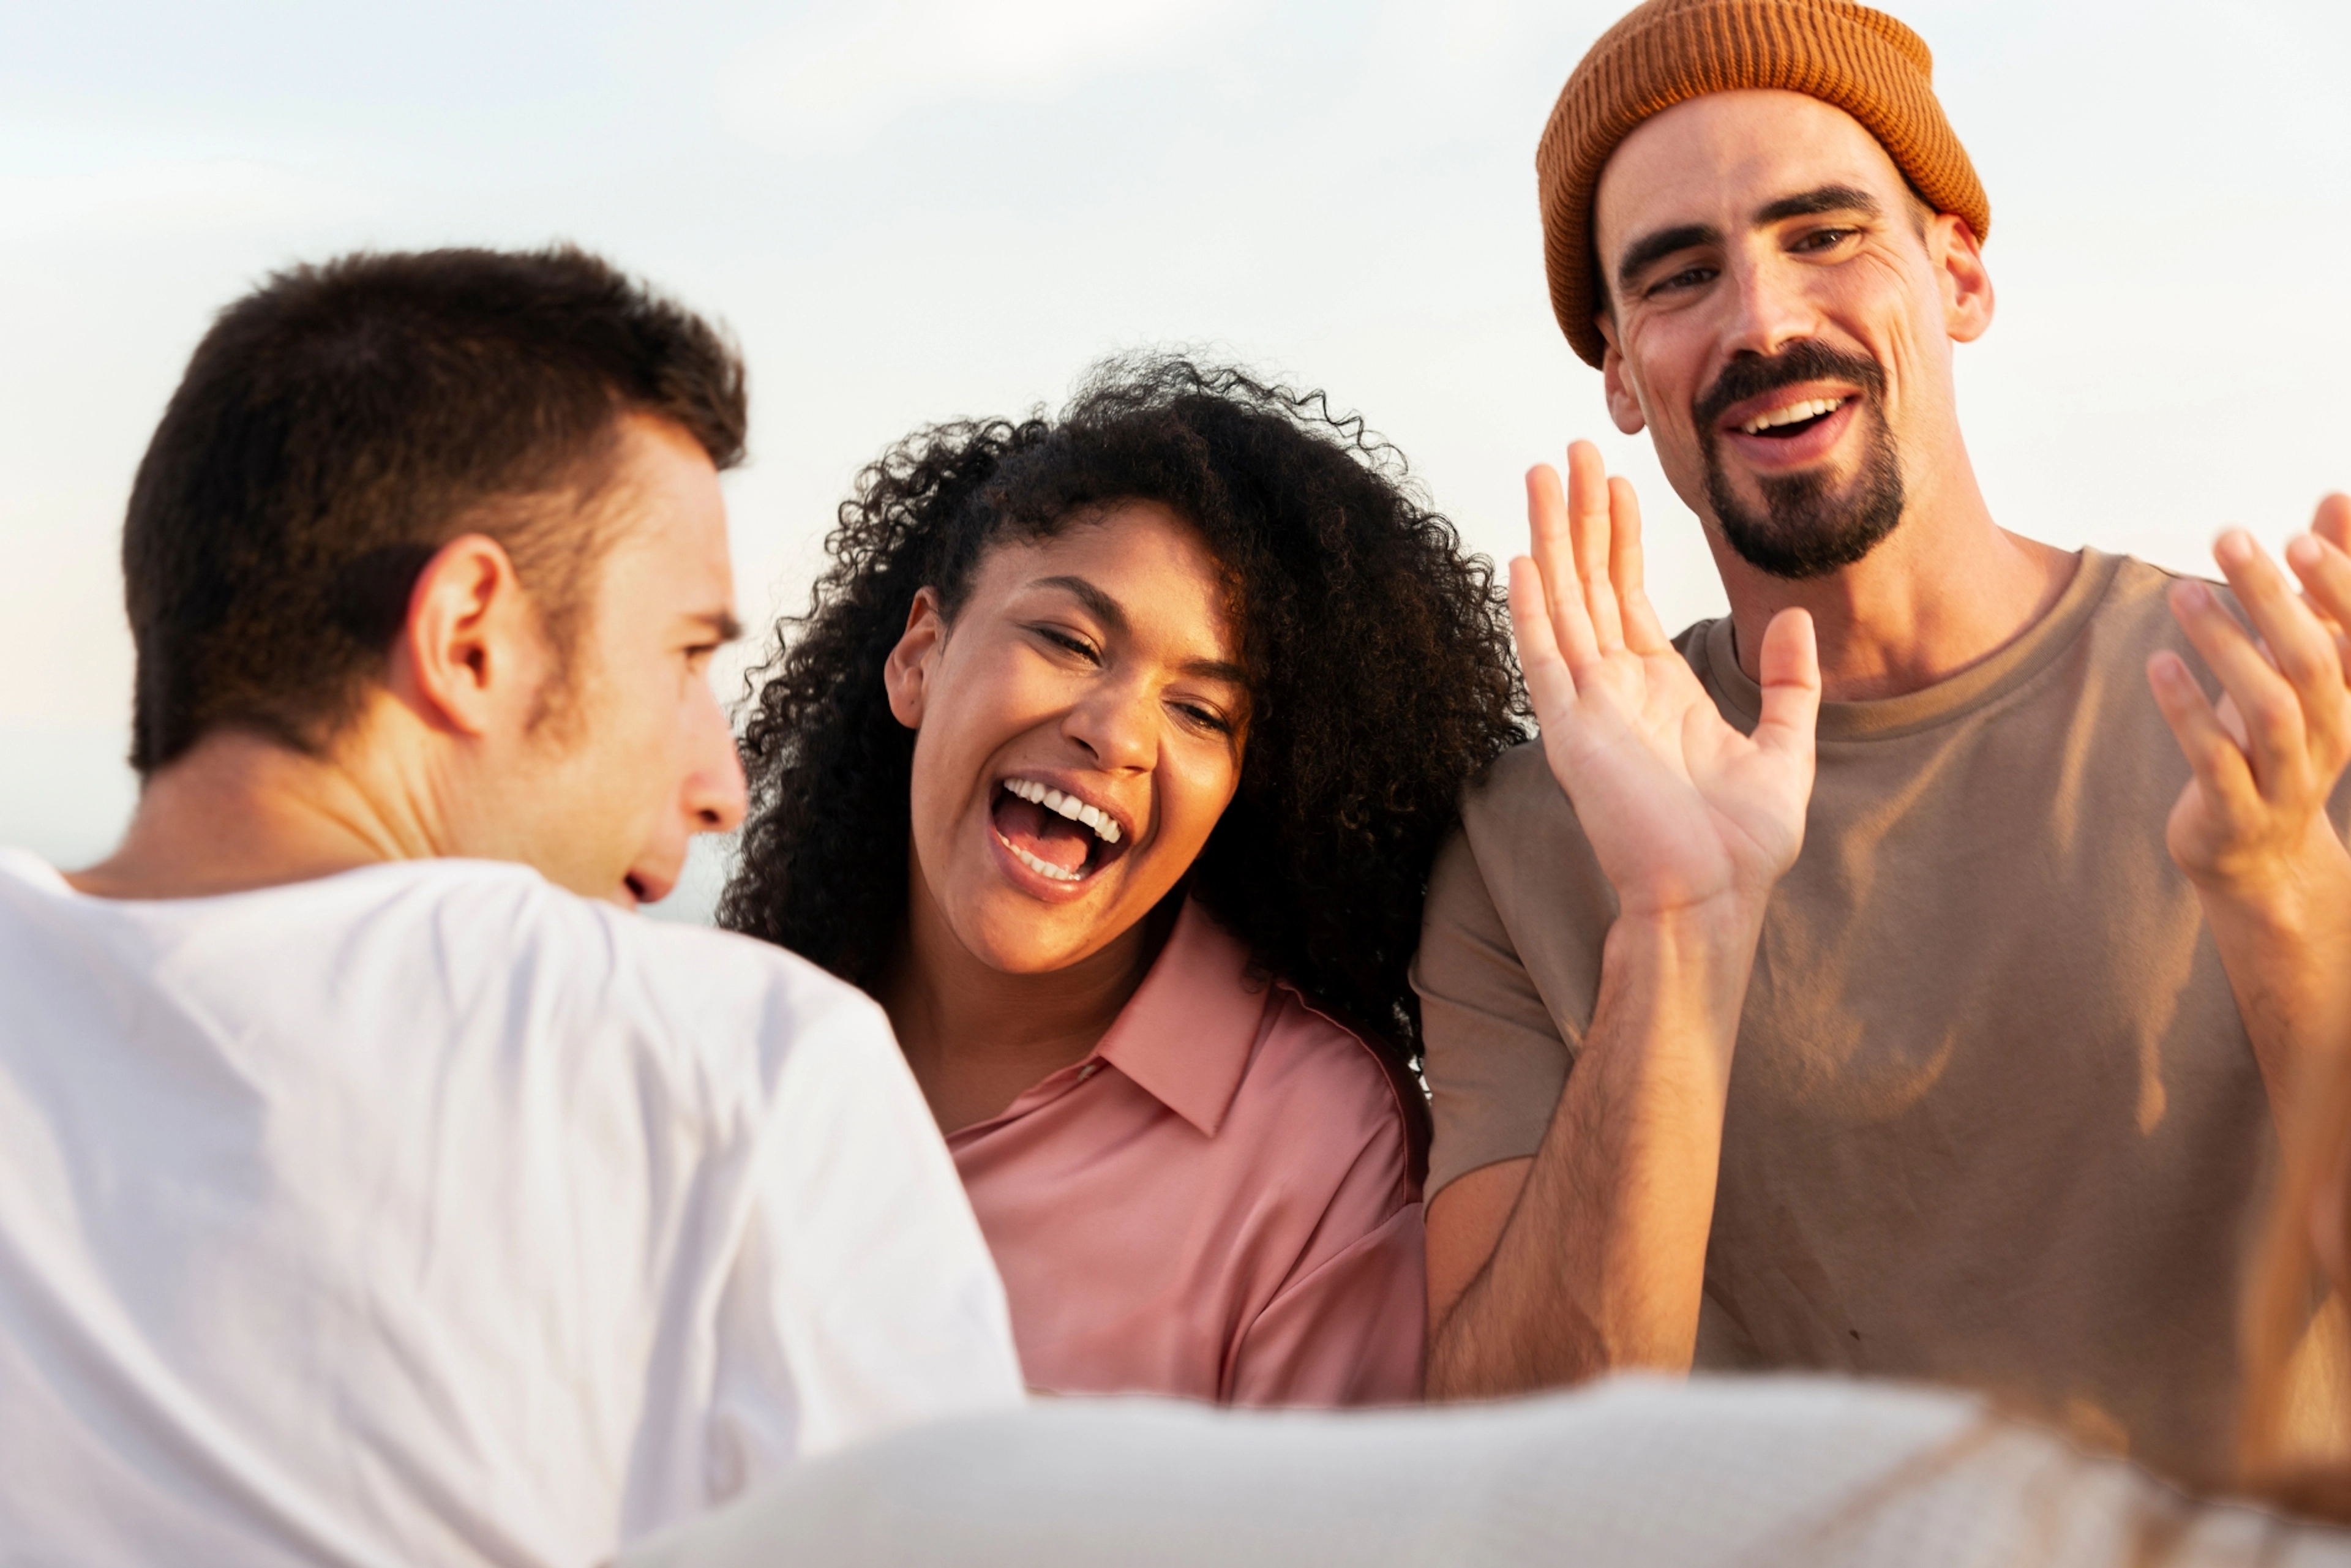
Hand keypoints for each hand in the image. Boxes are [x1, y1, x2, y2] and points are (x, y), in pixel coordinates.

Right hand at [1511, 442, 1820, 926]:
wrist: (1713, 895)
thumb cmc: (1743, 844)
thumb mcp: (1787, 748)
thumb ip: (1789, 684)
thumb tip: (1793, 621)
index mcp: (1658, 690)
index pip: (1627, 596)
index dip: (1619, 536)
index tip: (1616, 481)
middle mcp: (1614, 690)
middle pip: (1588, 583)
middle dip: (1580, 516)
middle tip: (1571, 451)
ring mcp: (1588, 708)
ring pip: (1563, 604)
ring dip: (1552, 540)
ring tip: (1544, 476)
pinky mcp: (1570, 731)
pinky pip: (1544, 659)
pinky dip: (1532, 610)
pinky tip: (1523, 560)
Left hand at [2147, 496, 2350, 910]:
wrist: (2259, 856)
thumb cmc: (2275, 738)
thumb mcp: (2300, 664)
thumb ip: (2318, 590)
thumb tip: (2331, 501)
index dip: (2342, 581)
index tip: (2304, 529)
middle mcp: (2332, 735)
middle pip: (2314, 660)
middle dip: (2275, 597)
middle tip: (2230, 538)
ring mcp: (2287, 778)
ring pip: (2269, 708)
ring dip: (2224, 645)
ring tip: (2182, 591)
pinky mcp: (2236, 810)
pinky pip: (2214, 757)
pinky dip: (2187, 708)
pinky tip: (2158, 662)